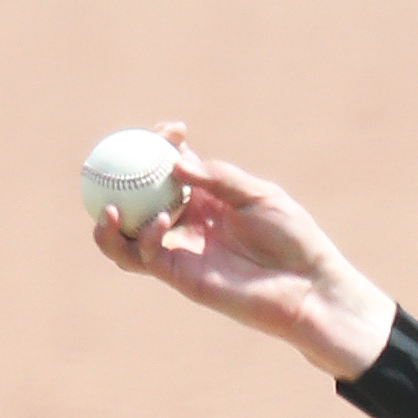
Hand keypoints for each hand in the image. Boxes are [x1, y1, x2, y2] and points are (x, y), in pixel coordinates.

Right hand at [90, 125, 396, 380]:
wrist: (308, 288)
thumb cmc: (294, 240)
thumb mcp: (261, 196)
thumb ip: (219, 177)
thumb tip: (174, 163)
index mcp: (208, 196)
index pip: (171, 166)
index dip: (161, 144)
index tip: (169, 130)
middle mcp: (189, 221)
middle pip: (138, 196)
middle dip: (120, 175)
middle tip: (119, 159)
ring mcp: (182, 248)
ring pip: (127, 233)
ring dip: (110, 220)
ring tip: (112, 207)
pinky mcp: (180, 276)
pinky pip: (141, 258)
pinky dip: (138, 240)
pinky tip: (159, 224)